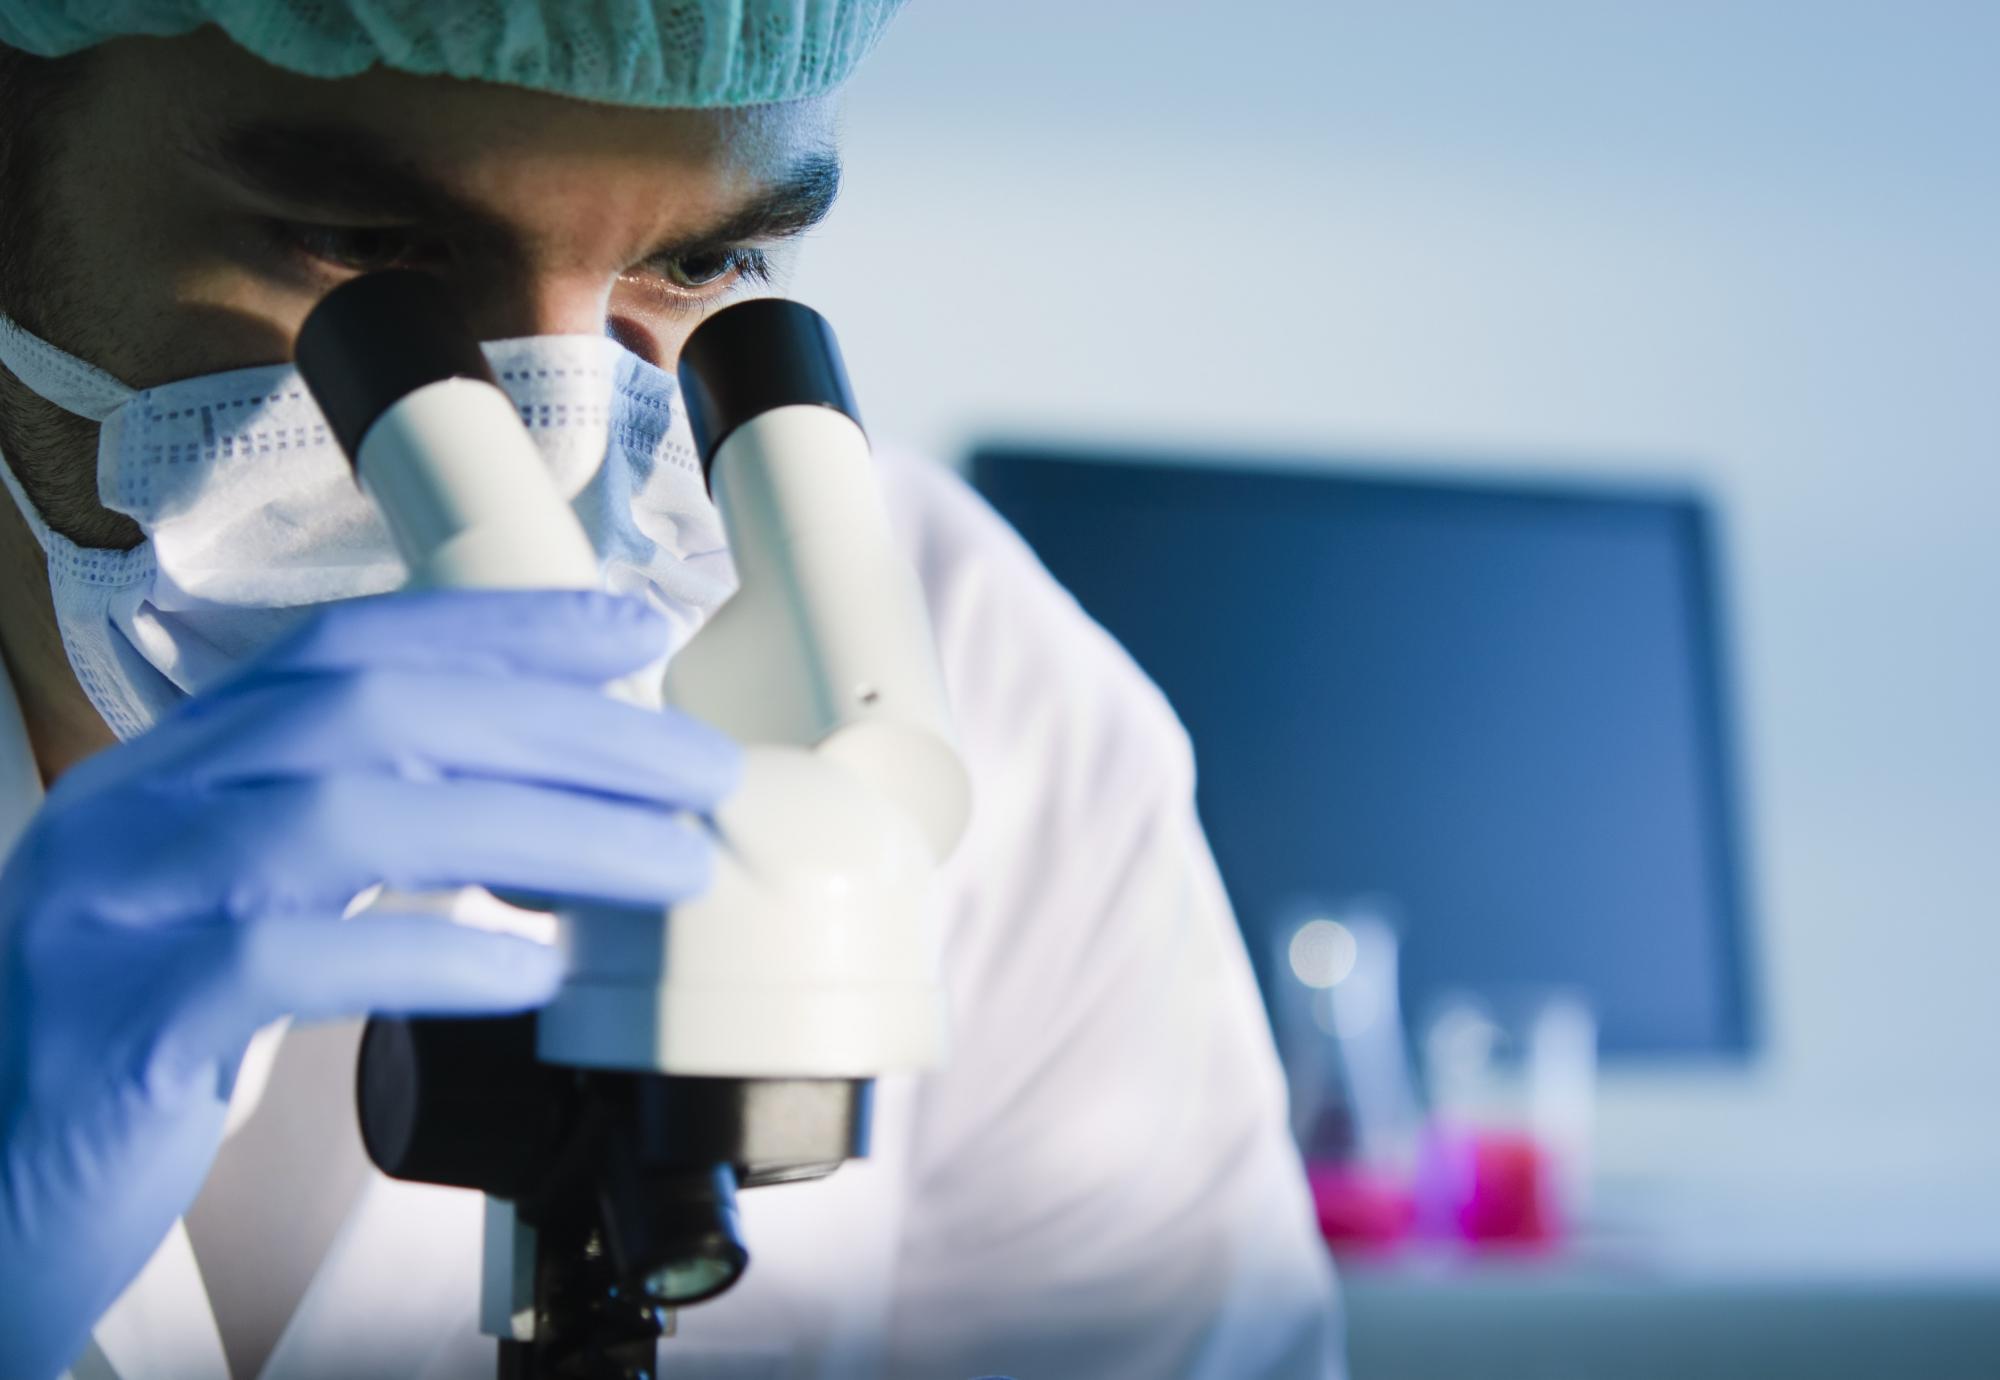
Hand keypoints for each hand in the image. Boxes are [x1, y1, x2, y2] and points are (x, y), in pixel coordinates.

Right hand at [0, 589, 737, 1379]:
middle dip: (561, 729)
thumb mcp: (229, 901)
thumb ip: (345, 832)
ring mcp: (116, 910)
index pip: (350, 647)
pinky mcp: (123, 1024)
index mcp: (173, 766)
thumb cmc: (136, 1038)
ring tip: (666, 864)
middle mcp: (137, 810)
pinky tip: (532, 973)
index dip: (500, 628)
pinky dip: (430, 955)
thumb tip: (540, 793)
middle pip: (372, 714)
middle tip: (696, 769)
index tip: (629, 634)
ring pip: (348, 818)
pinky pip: (289, 963)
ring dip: (540, 834)